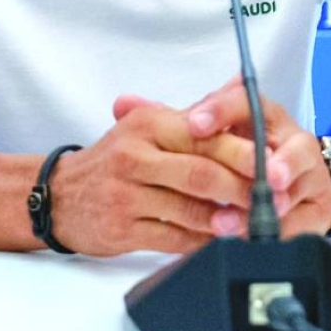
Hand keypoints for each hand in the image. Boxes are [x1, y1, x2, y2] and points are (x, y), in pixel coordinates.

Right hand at [49, 98, 285, 256]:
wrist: (59, 193)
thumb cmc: (113, 158)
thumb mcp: (146, 125)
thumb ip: (193, 116)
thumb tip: (239, 89)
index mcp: (147, 124)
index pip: (203, 135)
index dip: (241, 152)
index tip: (270, 162)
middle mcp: (135, 155)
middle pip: (200, 173)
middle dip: (241, 188)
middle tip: (270, 198)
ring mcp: (127, 194)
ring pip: (189, 209)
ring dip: (225, 220)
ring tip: (251, 223)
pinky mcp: (123, 229)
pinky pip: (172, 238)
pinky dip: (200, 242)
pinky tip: (219, 241)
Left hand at [184, 81, 330, 238]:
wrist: (301, 178)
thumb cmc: (252, 151)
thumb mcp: (221, 132)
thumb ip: (183, 120)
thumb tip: (128, 104)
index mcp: (263, 113)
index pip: (242, 101)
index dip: (218, 111)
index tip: (194, 124)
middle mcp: (290, 137)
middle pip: (282, 144)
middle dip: (262, 162)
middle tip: (248, 175)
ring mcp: (308, 171)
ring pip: (292, 184)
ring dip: (270, 200)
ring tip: (248, 213)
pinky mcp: (317, 204)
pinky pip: (300, 220)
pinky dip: (279, 229)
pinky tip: (258, 237)